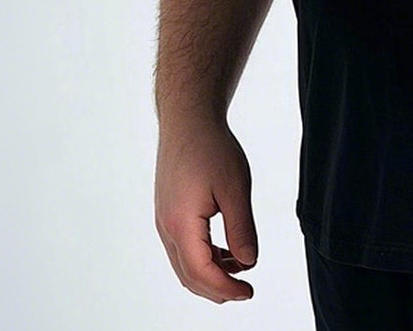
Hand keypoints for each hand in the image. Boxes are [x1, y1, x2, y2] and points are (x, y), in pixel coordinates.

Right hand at [155, 118, 258, 303]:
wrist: (188, 120)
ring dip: (210, 274)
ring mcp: (164, 220)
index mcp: (181, 224)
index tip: (248, 292)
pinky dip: (203, 257)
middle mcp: (166, 227)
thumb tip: (248, 262)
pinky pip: (182, 247)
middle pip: (189, 274)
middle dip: (217, 288)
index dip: (225, 288)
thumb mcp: (235, 188)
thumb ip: (241, 229)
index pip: (201, 272)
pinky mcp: (167, 212)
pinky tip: (225, 252)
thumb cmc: (211, 148)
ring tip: (239, 270)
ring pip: (184, 263)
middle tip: (244, 290)